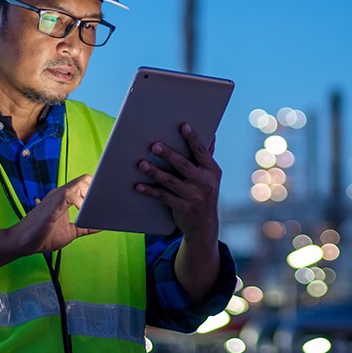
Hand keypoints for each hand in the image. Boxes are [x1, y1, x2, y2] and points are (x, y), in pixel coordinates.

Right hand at [5, 174, 99, 255]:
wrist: (20, 242)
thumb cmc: (42, 236)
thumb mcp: (70, 232)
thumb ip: (84, 227)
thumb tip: (101, 225)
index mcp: (65, 198)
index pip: (85, 183)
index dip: (97, 189)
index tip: (108, 200)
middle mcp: (61, 193)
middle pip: (86, 179)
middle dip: (99, 189)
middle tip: (105, 205)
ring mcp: (56, 197)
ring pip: (80, 183)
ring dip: (92, 194)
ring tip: (98, 208)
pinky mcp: (52, 205)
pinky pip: (69, 195)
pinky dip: (80, 202)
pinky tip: (83, 212)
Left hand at [136, 123, 221, 244]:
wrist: (205, 227)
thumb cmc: (203, 194)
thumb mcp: (210, 177)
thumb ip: (206, 157)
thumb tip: (212, 134)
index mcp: (212, 171)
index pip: (201, 152)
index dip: (193, 139)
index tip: (183, 126)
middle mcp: (205, 183)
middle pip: (184, 165)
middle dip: (169, 154)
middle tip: (154, 146)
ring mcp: (194, 196)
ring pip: (171, 181)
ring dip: (155, 172)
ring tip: (141, 164)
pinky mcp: (183, 208)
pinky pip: (163, 197)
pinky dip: (150, 191)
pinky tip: (139, 185)